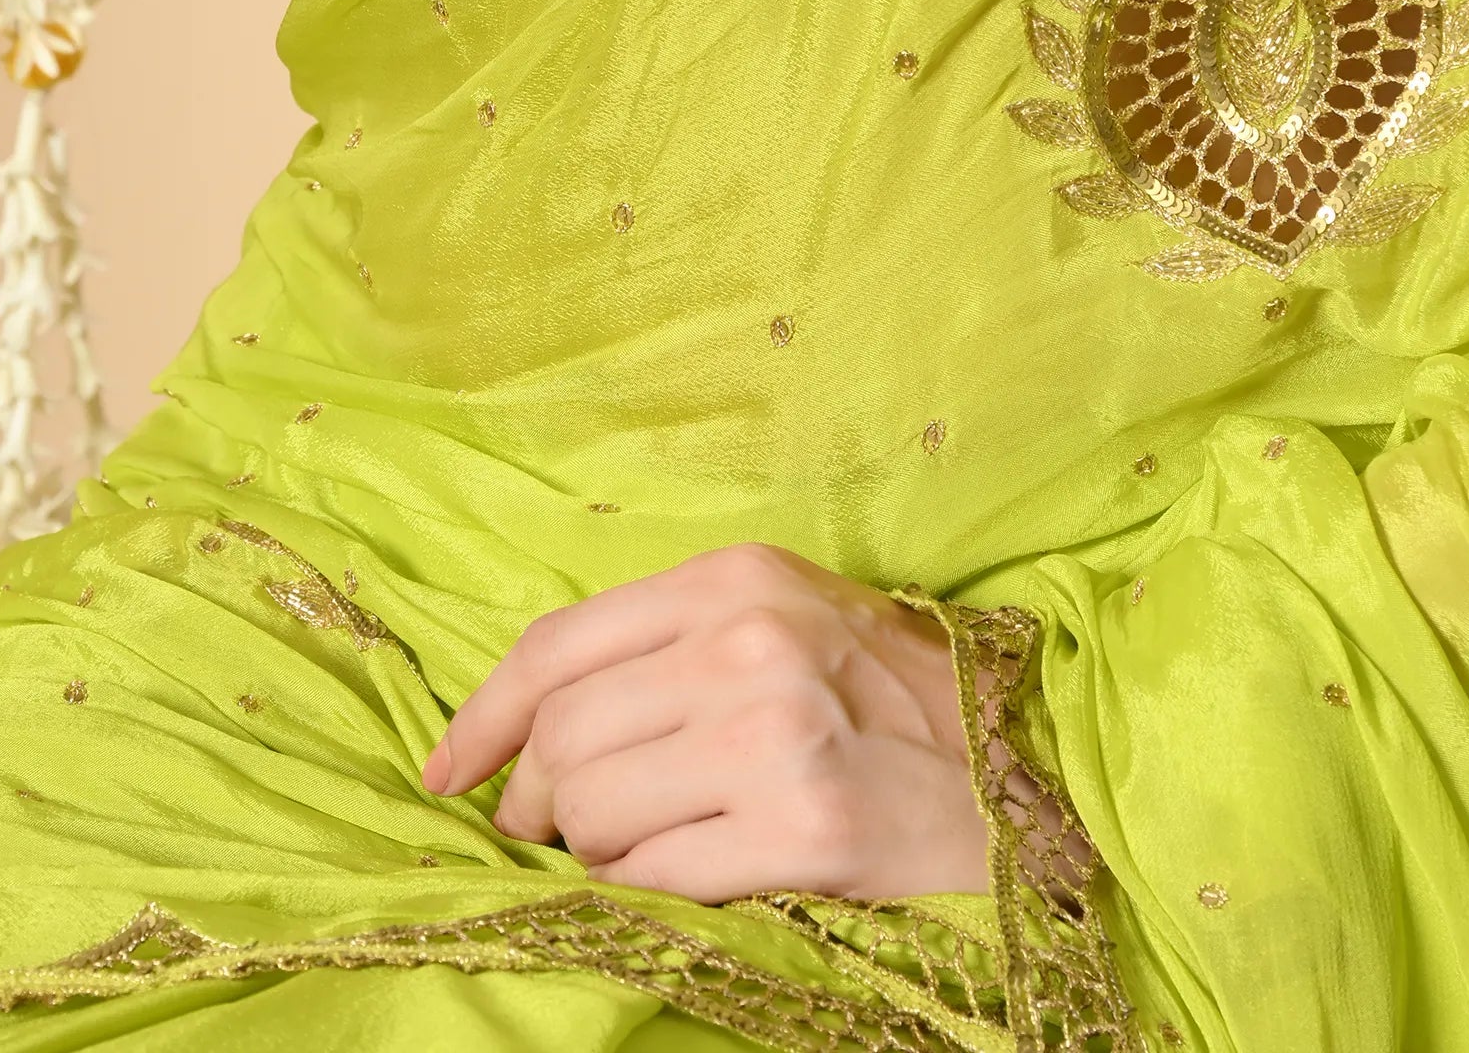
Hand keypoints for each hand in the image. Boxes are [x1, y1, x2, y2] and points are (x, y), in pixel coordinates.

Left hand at [423, 544, 989, 901]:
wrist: (1022, 769)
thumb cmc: (886, 699)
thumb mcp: (782, 622)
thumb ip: (666, 646)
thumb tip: (527, 729)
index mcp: (735, 579)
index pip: (557, 644)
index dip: (482, 716)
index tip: (446, 772)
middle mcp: (749, 643)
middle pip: (562, 733)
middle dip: (532, 800)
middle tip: (547, 832)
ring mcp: (777, 736)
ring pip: (595, 810)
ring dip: (591, 851)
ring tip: (635, 849)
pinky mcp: (805, 831)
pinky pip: (654, 876)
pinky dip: (640, 891)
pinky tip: (678, 877)